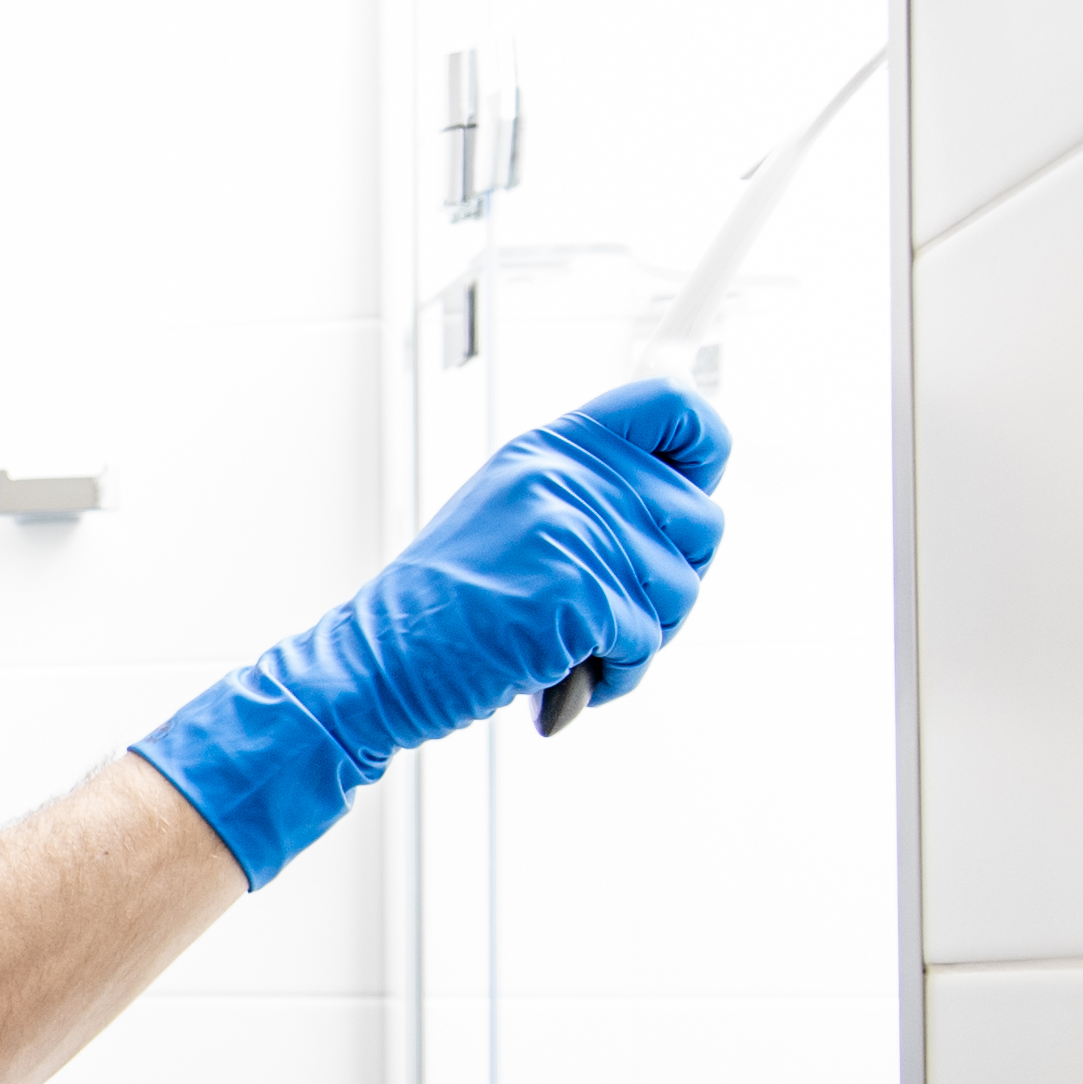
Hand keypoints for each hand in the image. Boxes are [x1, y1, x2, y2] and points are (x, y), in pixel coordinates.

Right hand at [133, 381, 729, 885]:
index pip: (675, 407)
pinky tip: (566, 675)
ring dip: (641, 638)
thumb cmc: (444, 607)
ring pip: (683, 590)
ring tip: (576, 646)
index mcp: (552, 447)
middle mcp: (565, 475)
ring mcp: (571, 529)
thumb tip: (689, 506)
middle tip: (611, 609)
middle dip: (670, 581)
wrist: (378, 662)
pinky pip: (647, 642)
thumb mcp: (513, 515)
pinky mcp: (576, 590)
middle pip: (702, 520)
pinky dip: (616, 676)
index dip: (704, 452)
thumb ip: (588, 496)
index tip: (691, 490)